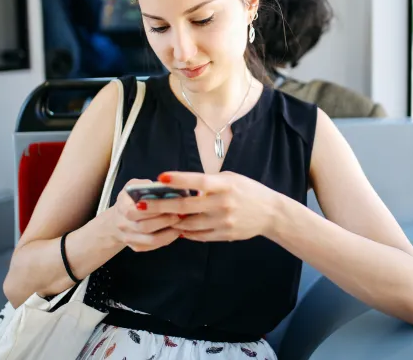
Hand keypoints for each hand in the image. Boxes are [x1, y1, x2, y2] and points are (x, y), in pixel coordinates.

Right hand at [108, 179, 180, 251]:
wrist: (117, 220)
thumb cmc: (130, 200)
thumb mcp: (133, 186)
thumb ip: (145, 185)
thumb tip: (164, 186)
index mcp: (122, 207)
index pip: (136, 211)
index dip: (154, 208)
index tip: (170, 203)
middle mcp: (123, 225)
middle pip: (145, 227)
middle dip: (165, 220)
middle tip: (180, 214)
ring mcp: (129, 238)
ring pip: (151, 240)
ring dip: (169, 232)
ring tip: (182, 223)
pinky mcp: (137, 247)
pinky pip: (154, 246)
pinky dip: (167, 239)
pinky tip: (176, 231)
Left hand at [144, 171, 280, 241]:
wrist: (271, 213)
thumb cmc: (247, 191)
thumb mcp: (231, 179)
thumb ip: (209, 183)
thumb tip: (183, 187)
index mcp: (225, 185)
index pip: (198, 180)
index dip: (179, 179)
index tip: (160, 177)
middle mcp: (223, 203)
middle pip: (186, 205)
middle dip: (161, 206)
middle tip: (141, 206)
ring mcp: (223, 221)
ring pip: (189, 223)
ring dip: (170, 221)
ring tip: (154, 218)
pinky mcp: (224, 235)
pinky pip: (198, 235)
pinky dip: (185, 232)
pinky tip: (175, 227)